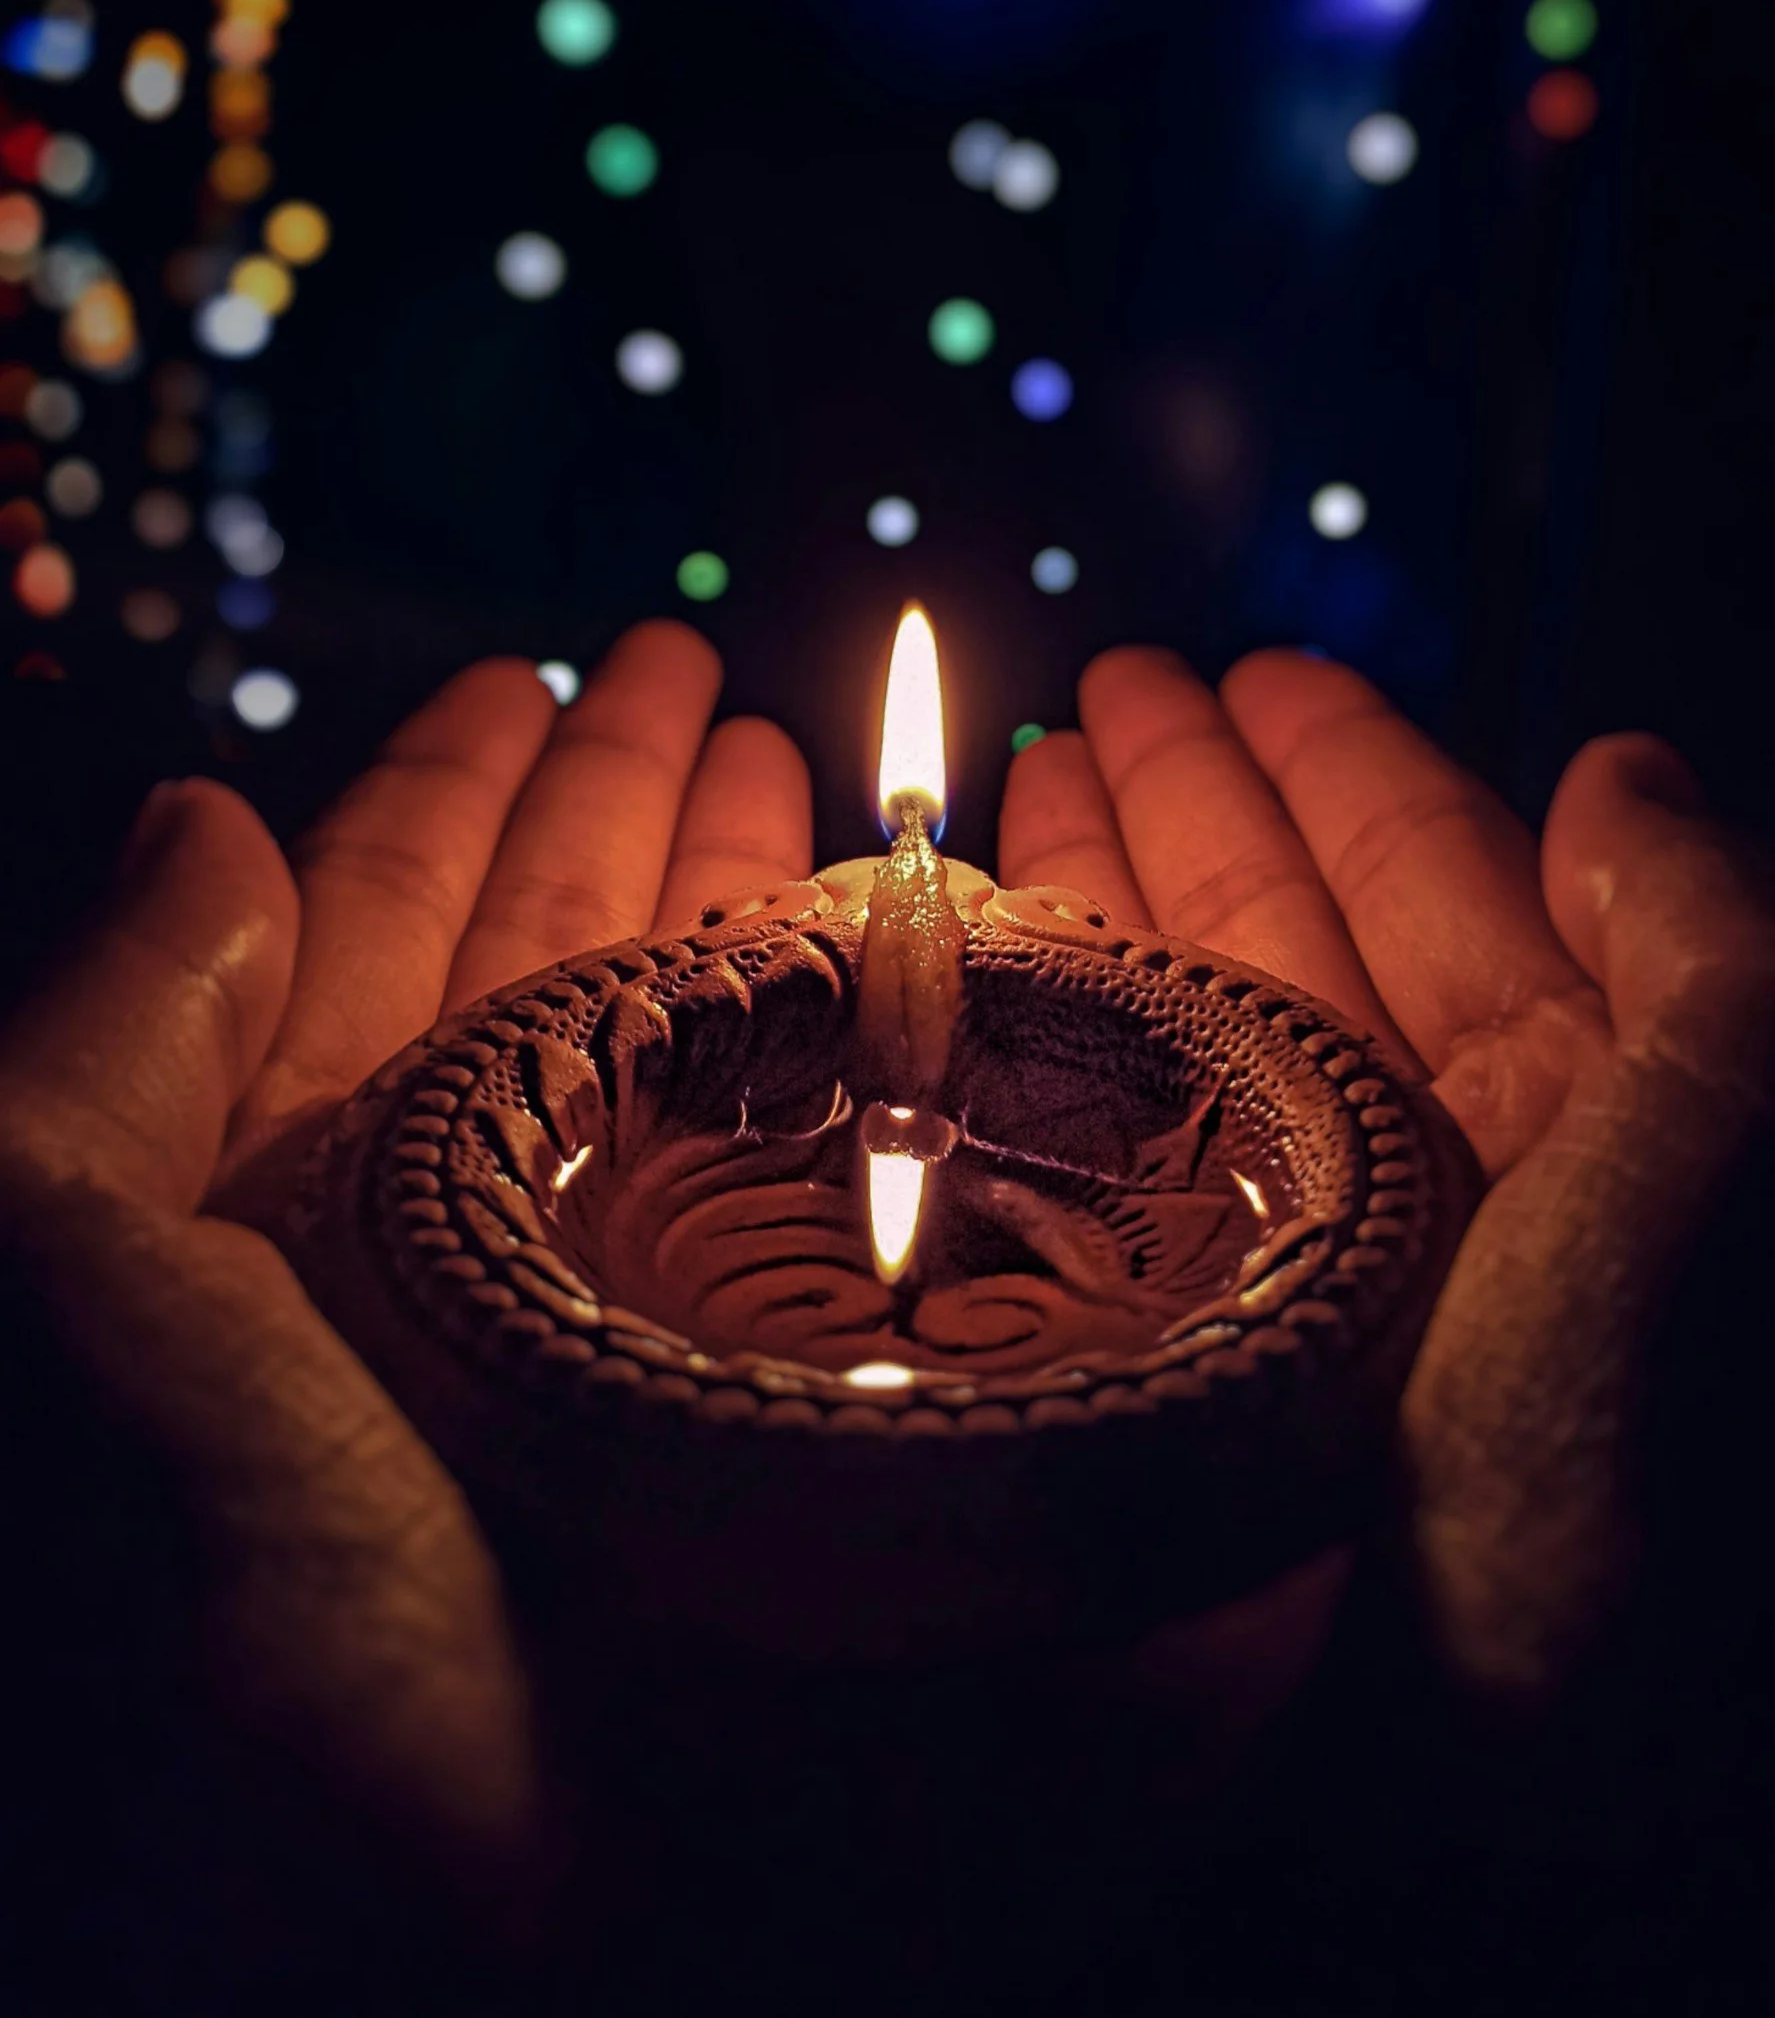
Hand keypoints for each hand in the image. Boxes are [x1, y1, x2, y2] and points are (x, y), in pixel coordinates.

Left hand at [0, 623, 810, 1963]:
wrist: (469, 1992)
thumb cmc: (231, 1670)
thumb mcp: (71, 1318)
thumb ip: (107, 1062)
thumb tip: (194, 817)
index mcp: (319, 1214)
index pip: (393, 935)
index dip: (467, 792)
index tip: (547, 668)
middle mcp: (502, 1259)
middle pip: (583, 977)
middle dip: (643, 815)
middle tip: (717, 677)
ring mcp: (683, 1334)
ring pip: (741, 1067)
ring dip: (776, 913)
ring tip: (822, 776)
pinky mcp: (849, 1418)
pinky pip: (892, 1196)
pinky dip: (930, 1076)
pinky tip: (969, 965)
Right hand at [1000, 646, 1774, 1699]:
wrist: (1495, 1831)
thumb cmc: (1619, 1516)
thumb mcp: (1703, 1188)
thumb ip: (1699, 964)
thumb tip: (1619, 768)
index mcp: (1570, 1133)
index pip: (1443, 889)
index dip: (1344, 766)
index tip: (1245, 667)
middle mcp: (1423, 1194)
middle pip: (1291, 947)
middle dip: (1194, 810)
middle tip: (1091, 695)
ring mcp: (1285, 1278)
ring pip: (1181, 1045)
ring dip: (1106, 909)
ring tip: (1015, 794)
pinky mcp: (1164, 1366)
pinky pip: (1091, 1168)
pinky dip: (1036, 1064)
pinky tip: (971, 985)